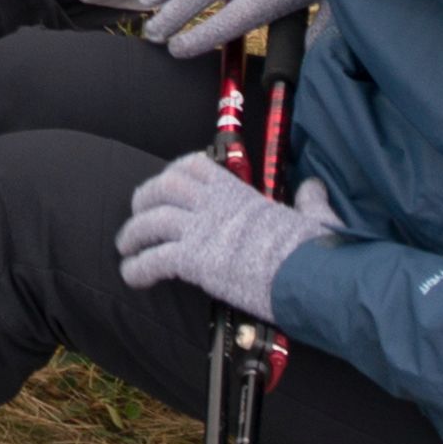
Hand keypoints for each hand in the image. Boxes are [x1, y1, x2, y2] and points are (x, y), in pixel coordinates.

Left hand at [113, 149, 338, 312]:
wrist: (311, 277)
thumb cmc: (315, 250)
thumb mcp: (314, 216)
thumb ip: (311, 200)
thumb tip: (315, 187)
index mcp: (239, 193)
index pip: (195, 166)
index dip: (174, 172)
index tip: (167, 182)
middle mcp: (214, 205)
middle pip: (163, 188)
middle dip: (144, 198)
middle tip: (138, 215)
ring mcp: (202, 230)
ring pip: (151, 222)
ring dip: (132, 234)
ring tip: (126, 249)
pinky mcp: (195, 260)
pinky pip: (154, 259)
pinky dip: (137, 267)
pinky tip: (132, 276)